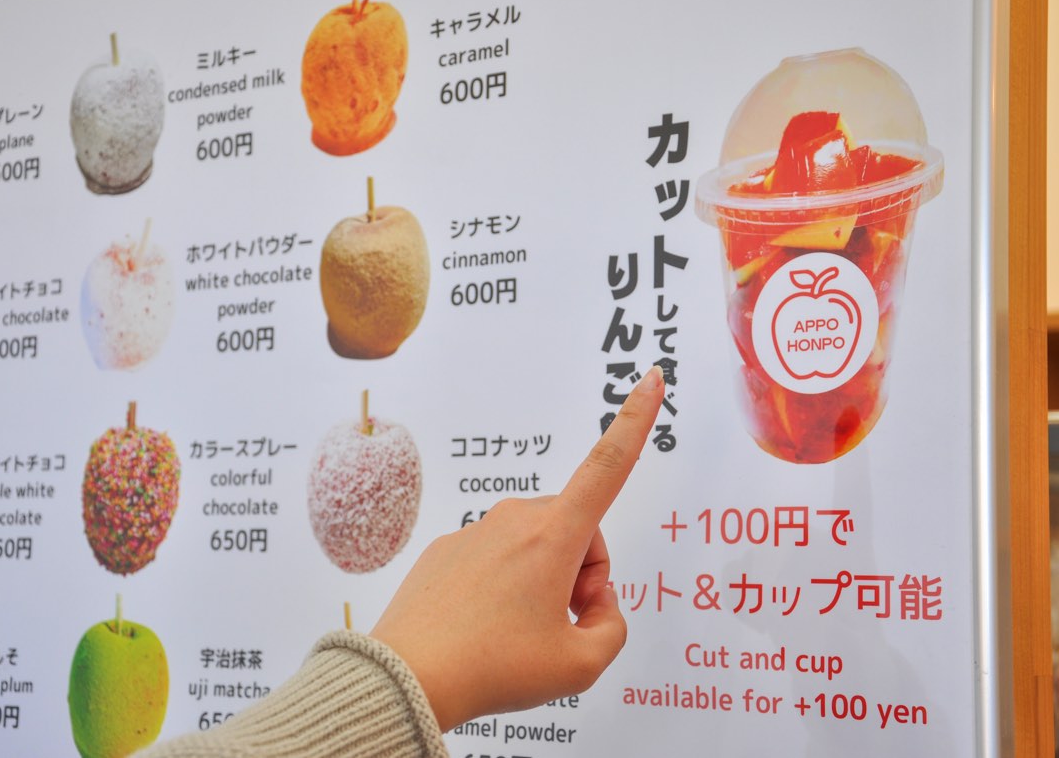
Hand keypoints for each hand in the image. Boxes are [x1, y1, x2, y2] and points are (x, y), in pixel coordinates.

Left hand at [370, 366, 664, 730]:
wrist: (407, 679)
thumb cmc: (493, 668)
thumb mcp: (580, 666)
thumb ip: (612, 630)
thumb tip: (599, 606)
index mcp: (554, 536)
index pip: (608, 466)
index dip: (636, 421)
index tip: (651, 379)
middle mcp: (515, 520)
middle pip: (577, 531)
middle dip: (582, 572)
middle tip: (564, 625)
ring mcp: (477, 531)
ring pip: (537, 546)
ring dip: (544, 581)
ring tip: (520, 634)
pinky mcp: (448, 549)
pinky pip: (496, 558)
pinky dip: (505, 587)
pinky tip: (485, 627)